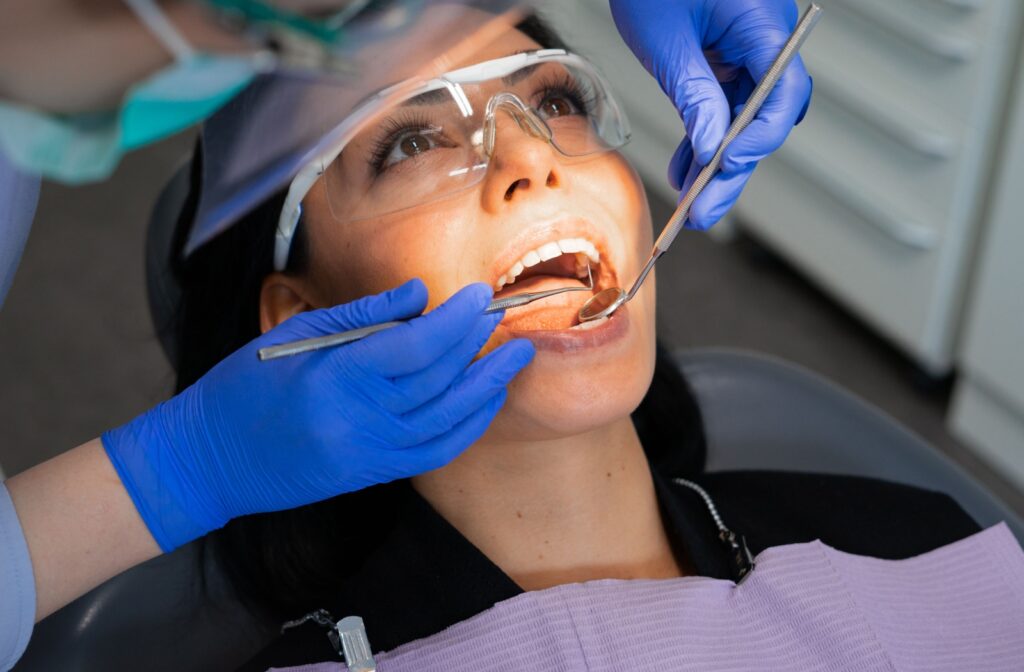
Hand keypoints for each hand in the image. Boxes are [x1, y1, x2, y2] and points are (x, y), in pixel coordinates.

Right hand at [102, 280, 532, 551]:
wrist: (212, 459)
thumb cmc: (244, 387)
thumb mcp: (293, 336)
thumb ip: (362, 315)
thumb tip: (420, 294)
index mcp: (334, 379)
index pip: (415, 346)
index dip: (455, 319)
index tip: (477, 293)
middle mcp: (359, 421)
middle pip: (438, 378)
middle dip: (476, 342)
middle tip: (499, 312)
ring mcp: (369, 454)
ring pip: (448, 419)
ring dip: (487, 385)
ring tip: (516, 356)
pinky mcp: (373, 474)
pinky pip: (436, 451)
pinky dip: (468, 425)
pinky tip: (485, 399)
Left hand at [610, 0, 812, 229]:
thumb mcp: (668, 41)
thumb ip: (694, 95)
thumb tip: (712, 150)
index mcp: (764, 26)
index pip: (782, 93)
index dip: (759, 138)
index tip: (725, 167)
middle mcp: (764, 42)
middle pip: (762, 117)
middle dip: (733, 169)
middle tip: (704, 212)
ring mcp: (745, 52)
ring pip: (741, 119)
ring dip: (714, 161)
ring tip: (689, 200)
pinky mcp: (723, 59)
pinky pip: (721, 106)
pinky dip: (702, 136)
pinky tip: (684, 168)